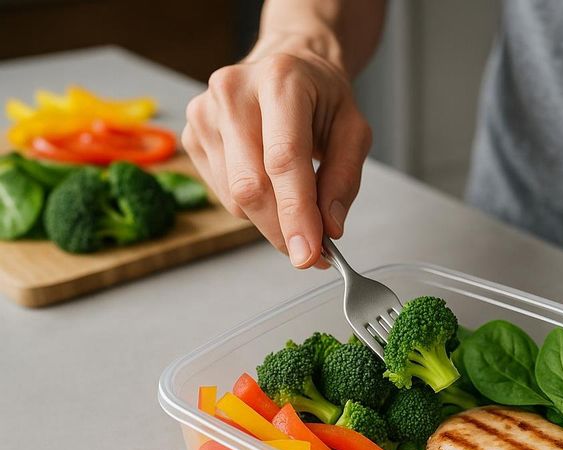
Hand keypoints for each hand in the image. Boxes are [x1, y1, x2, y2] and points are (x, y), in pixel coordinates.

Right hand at [182, 30, 371, 267]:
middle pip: (251, 186)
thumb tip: (329, 229)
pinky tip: (271, 186)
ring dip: (270, 222)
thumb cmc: (321, 96)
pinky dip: (252, 208)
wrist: (287, 63)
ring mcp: (204, 112)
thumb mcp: (354, 129)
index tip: (309, 255)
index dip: (296, 214)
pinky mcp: (191, 135)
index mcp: (280, 80)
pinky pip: (223, 194)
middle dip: (283, 230)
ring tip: (298, 210)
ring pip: (235, 198)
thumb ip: (344, 179)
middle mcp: (232, 91)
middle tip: (313, 253)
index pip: (283, 159)